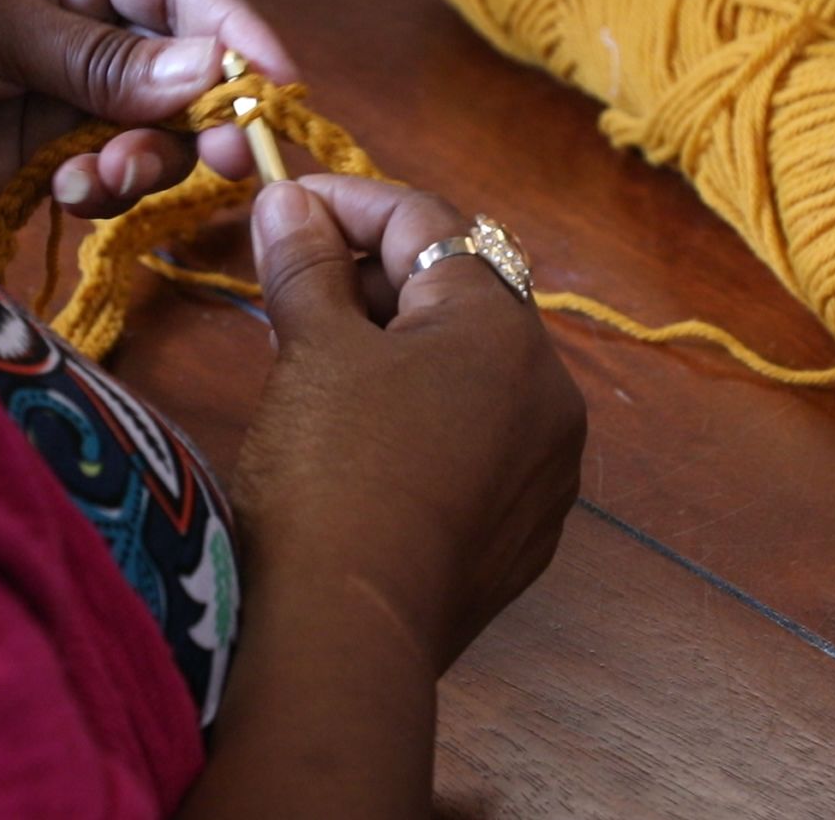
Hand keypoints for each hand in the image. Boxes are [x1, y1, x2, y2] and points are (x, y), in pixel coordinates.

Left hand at [0, 0, 296, 223]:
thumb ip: (95, 53)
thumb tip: (213, 73)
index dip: (234, 34)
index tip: (275, 90)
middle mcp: (75, 21)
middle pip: (181, 68)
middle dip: (203, 115)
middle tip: (224, 164)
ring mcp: (56, 94)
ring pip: (153, 132)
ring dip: (147, 161)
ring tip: (100, 179)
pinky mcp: (34, 159)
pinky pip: (107, 177)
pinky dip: (105, 192)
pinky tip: (64, 196)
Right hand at [234, 175, 586, 670]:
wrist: (344, 635)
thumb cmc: (328, 475)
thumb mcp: (311, 353)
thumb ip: (306, 263)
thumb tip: (288, 200)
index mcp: (503, 329)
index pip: (428, 223)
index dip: (347, 201)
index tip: (284, 201)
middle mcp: (549, 391)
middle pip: (460, 294)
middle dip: (374, 276)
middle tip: (294, 279)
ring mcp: (546, 469)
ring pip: (473, 371)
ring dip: (401, 345)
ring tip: (320, 355)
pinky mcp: (525, 533)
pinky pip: (479, 442)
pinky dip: (425, 417)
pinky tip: (362, 435)